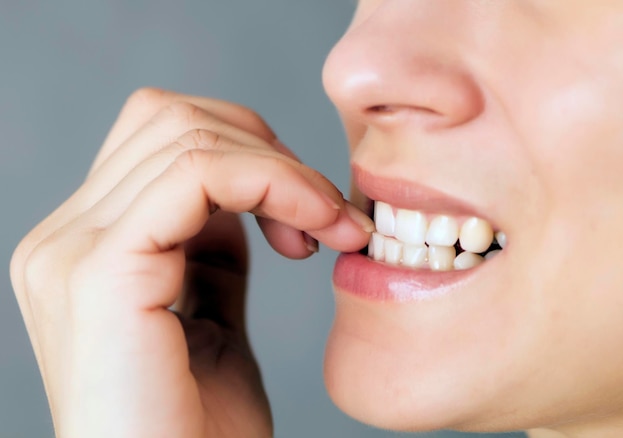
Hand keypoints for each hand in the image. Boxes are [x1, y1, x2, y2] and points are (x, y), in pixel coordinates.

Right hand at [10, 88, 372, 437]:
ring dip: (282, 169)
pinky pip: (198, 173)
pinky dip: (272, 183)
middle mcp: (65, 238)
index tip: (313, 212)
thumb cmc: (200, 432)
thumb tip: (236, 201)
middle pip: (171, 119)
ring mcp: (73, 250)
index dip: (251, 155)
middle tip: (326, 211)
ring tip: (330, 225)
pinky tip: (313, 228)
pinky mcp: (101, 271)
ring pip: (187, 133)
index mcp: (87, 246)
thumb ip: (211, 254)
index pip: (162, 138)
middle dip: (267, 150)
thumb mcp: (211, 319)